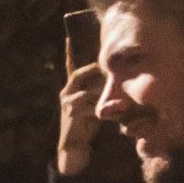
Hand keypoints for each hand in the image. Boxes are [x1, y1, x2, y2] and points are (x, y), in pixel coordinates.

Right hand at [54, 61, 109, 177]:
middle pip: (78, 75)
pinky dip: (101, 107)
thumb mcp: (94, 103)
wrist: (74, 145)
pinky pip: (88, 106)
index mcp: (70, 88)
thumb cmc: (87, 124)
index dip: (69, 53)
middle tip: (108, 68)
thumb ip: (100, 91)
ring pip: (86, 91)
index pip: (70, 67)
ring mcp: (67, 104)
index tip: (69, 37)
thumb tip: (117, 80)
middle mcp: (65, 93)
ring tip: (114, 91)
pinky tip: (111, 110)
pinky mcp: (72, 114)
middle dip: (93, 70)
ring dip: (101, 91)